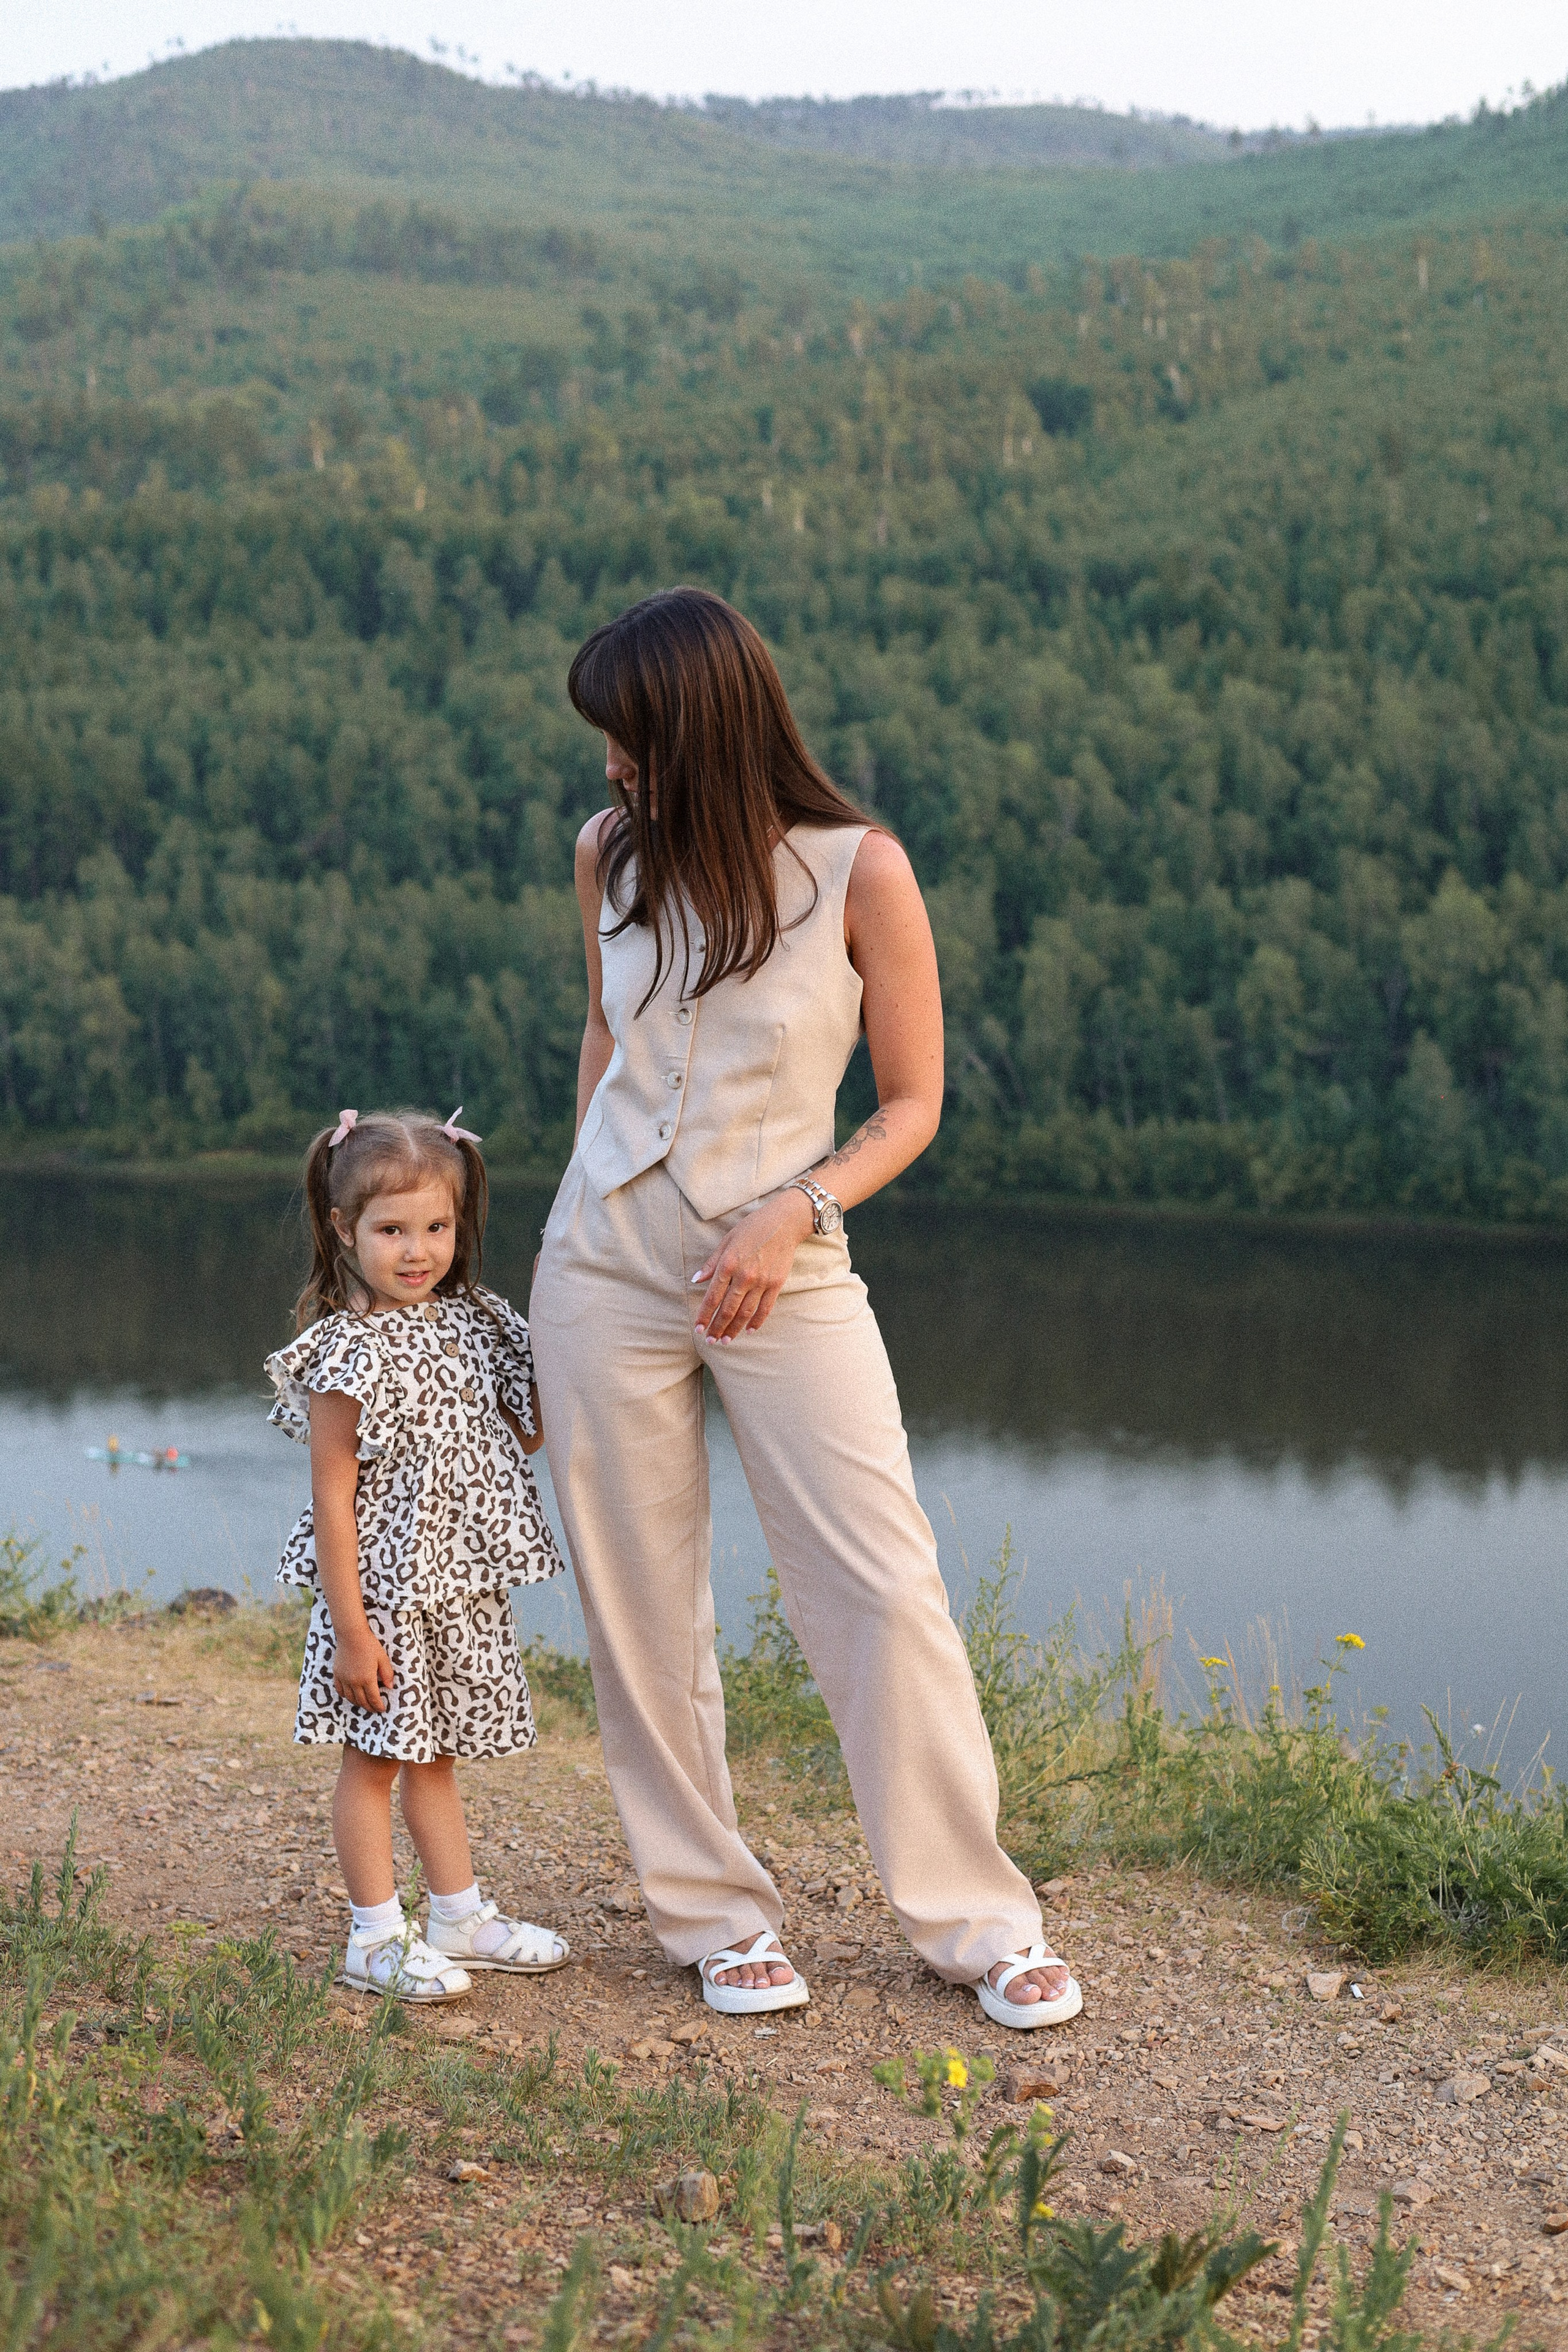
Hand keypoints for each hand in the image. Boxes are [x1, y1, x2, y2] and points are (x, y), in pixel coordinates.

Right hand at [332, 1623, 394, 1711]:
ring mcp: (344, 1679)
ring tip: (364, 1704)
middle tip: (374, 1709)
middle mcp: (354, 1682)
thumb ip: (387, 1674)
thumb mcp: (383, 1658)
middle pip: (362, 1701)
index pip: (373, 1699)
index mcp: (367, 1679)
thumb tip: (390, 1687)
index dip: (378, 1706)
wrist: (351, 1635)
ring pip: (350, 1698)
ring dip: (358, 1703)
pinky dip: (346, 1696)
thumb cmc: (369, 1645)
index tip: (382, 1709)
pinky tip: (351, 1696)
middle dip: (369, 1707)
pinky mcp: (337, 1674)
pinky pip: (340, 1691)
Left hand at [692, 1190, 813, 1342]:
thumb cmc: (752, 1228)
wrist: (784, 1223)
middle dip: (717, 1328)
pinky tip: (749, 1331)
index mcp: (729, 1264)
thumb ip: (711, 1263)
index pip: (712, 1297)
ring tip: (726, 1341)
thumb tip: (695, 1280)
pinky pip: (765, 1308)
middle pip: (728, 1309)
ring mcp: (762, 1281)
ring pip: (745, 1313)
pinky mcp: (777, 1284)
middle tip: (710, 1341)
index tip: (698, 1328)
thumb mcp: (727, 1240)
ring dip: (734, 1329)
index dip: (704, 1315)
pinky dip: (757, 1321)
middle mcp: (744, 1276)